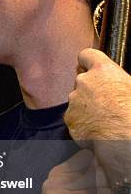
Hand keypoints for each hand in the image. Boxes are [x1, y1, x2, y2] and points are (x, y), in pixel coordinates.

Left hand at [65, 48, 130, 190]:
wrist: (124, 138)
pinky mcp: (69, 118)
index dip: (88, 61)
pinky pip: (74, 117)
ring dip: (86, 107)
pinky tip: (97, 129)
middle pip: (82, 81)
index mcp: (103, 71)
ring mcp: (74, 101)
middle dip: (90, 90)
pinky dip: (82, 122)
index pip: (87, 55)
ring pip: (77, 101)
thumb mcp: (130, 86)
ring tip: (104, 118)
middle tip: (105, 102)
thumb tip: (117, 85)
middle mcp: (84, 82)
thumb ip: (117, 80)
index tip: (89, 66)